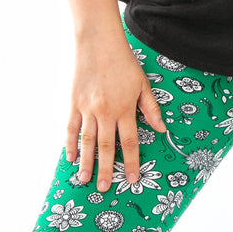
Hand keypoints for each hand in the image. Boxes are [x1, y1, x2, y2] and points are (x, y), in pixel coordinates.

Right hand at [66, 35, 166, 190]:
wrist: (98, 43)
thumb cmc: (124, 63)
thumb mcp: (143, 84)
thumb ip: (151, 108)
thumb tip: (162, 129)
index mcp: (125, 108)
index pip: (130, 141)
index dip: (132, 162)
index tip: (133, 179)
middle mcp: (106, 112)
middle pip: (107, 147)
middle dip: (107, 170)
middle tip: (104, 188)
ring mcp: (87, 109)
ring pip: (88, 141)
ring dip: (87, 162)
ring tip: (85, 180)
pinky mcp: (74, 103)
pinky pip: (71, 128)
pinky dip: (70, 144)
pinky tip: (70, 158)